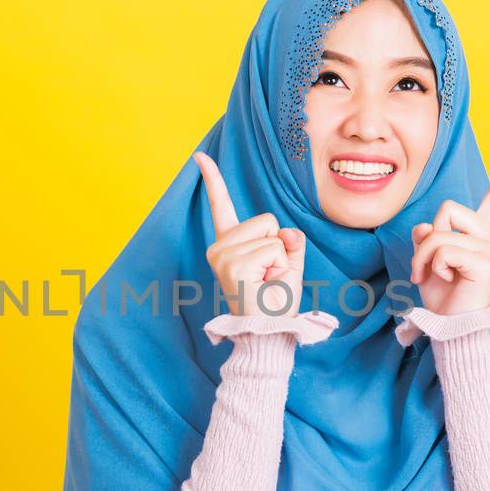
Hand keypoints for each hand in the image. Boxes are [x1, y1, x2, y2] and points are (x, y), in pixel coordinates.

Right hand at [194, 151, 304, 316]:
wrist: (269, 333)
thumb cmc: (276, 303)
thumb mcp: (289, 265)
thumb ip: (289, 242)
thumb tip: (287, 233)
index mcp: (228, 246)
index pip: (221, 207)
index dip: (212, 179)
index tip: (200, 156)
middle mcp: (218, 248)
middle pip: (266, 220)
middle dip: (279, 246)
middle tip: (269, 277)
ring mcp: (222, 256)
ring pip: (271, 233)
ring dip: (280, 259)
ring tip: (267, 282)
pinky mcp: (232, 264)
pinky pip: (273, 248)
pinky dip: (279, 266)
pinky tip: (265, 284)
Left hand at [409, 150, 489, 315]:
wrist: (449, 326)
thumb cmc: (442, 295)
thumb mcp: (427, 260)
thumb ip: (428, 237)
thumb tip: (425, 227)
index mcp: (481, 234)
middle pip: (448, 208)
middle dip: (427, 238)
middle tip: (426, 266)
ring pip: (440, 232)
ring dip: (424, 256)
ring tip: (432, 275)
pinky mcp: (485, 262)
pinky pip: (443, 249)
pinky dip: (432, 266)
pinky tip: (447, 280)